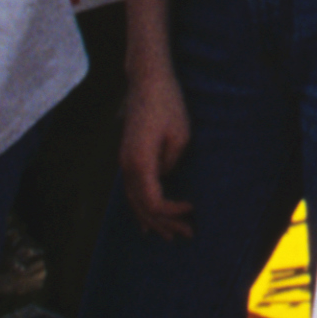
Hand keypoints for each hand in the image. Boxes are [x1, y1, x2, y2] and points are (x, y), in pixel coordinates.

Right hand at [119, 59, 193, 240]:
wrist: (147, 81)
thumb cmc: (168, 104)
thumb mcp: (180, 134)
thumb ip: (172, 162)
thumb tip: (167, 177)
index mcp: (140, 163)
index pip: (153, 202)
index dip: (172, 212)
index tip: (192, 209)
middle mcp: (127, 167)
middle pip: (143, 207)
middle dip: (165, 223)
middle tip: (187, 234)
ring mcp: (124, 163)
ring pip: (134, 202)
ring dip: (152, 220)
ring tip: (168, 236)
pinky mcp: (127, 158)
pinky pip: (131, 192)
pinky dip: (140, 208)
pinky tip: (146, 221)